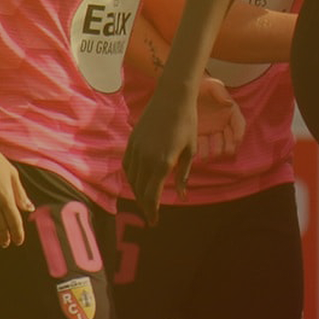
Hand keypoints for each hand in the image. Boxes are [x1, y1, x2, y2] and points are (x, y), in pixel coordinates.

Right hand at [122, 87, 199, 222]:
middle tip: (151, 215)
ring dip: (137, 193)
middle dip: (144, 205)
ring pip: (131, 180)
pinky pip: (127, 166)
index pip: (152, 196)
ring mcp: (136, 150)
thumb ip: (183, 175)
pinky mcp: (131, 142)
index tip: (154, 222)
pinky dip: (131, 178)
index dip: (151, 211)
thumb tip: (181, 196)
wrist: (173, 97)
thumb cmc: (187, 123)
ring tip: (145, 200)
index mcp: (162, 163)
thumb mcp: (191, 151)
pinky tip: (137, 182)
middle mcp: (146, 159)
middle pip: (139, 191)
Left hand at [194, 77, 246, 159]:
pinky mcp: (198, 134)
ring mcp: (210, 130)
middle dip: (229, 145)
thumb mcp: (212, 85)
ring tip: (211, 154)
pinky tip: (200, 154)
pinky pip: (202, 146)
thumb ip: (221, 92)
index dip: (239, 133)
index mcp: (230, 111)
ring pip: (216, 145)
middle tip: (225, 150)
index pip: (239, 124)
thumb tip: (228, 103)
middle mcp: (222, 123)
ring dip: (215, 151)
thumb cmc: (202, 85)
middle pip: (230, 138)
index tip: (237, 140)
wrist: (183, 89)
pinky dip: (202, 152)